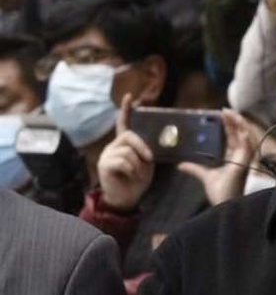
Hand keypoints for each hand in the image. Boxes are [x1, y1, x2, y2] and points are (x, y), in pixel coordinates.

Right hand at [98, 94, 154, 211]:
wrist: (126, 198)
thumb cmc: (137, 180)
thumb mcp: (146, 163)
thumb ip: (147, 151)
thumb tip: (152, 145)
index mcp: (124, 143)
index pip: (123, 123)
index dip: (126, 110)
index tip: (129, 96)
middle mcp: (114, 146)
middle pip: (129, 136)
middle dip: (142, 147)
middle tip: (149, 159)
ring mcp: (108, 154)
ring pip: (128, 152)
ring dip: (138, 165)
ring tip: (136, 174)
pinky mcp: (104, 165)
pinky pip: (123, 162)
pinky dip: (131, 171)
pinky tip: (129, 177)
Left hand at [178, 109, 257, 205]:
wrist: (223, 205)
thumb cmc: (220, 193)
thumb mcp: (204, 176)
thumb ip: (194, 168)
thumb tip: (180, 164)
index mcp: (234, 157)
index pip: (232, 137)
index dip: (228, 125)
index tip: (220, 115)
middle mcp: (241, 156)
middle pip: (239, 133)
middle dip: (233, 120)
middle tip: (223, 109)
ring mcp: (244, 159)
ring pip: (245, 135)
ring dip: (239, 124)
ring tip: (230, 113)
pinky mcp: (245, 162)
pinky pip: (248, 145)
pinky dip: (245, 135)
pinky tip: (240, 126)